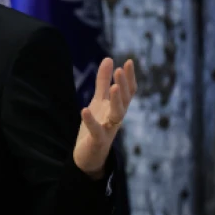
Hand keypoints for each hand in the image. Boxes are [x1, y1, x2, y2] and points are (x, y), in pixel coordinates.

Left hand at [73, 58, 136, 177]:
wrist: (88, 156)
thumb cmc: (96, 125)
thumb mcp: (98, 101)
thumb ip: (103, 82)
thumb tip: (109, 59)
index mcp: (118, 108)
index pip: (128, 91)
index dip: (130, 78)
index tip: (129, 61)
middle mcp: (116, 118)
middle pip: (124, 100)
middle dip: (123, 85)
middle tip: (120, 69)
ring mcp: (108, 130)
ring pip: (117, 115)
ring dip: (116, 101)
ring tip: (113, 87)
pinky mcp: (97, 140)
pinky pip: (96, 130)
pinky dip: (91, 121)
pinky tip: (84, 110)